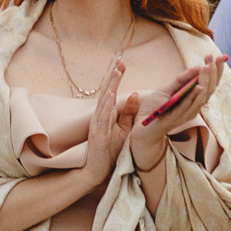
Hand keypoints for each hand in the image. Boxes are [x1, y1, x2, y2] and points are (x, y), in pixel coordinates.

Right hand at [79, 58, 134, 185]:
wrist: (96, 171)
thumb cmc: (109, 151)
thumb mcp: (122, 129)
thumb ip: (127, 113)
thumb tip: (134, 94)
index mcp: (106, 115)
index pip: (111, 91)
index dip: (116, 76)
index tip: (121, 62)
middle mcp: (100, 116)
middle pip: (106, 91)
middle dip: (113, 75)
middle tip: (120, 59)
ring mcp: (97, 125)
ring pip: (103, 101)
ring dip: (110, 86)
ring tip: (117, 72)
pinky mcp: (98, 135)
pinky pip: (102, 117)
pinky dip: (105, 105)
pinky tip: (109, 95)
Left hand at [127, 55, 222, 171]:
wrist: (139, 129)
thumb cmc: (154, 110)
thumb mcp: (165, 91)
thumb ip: (180, 81)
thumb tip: (196, 67)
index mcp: (193, 101)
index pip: (211, 84)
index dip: (217, 71)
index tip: (222, 55)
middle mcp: (193, 109)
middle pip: (210, 90)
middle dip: (213, 72)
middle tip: (213, 57)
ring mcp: (185, 115)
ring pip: (200, 98)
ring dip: (205, 81)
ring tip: (207, 67)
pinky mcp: (174, 120)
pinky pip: (186, 107)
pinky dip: (193, 97)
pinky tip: (198, 86)